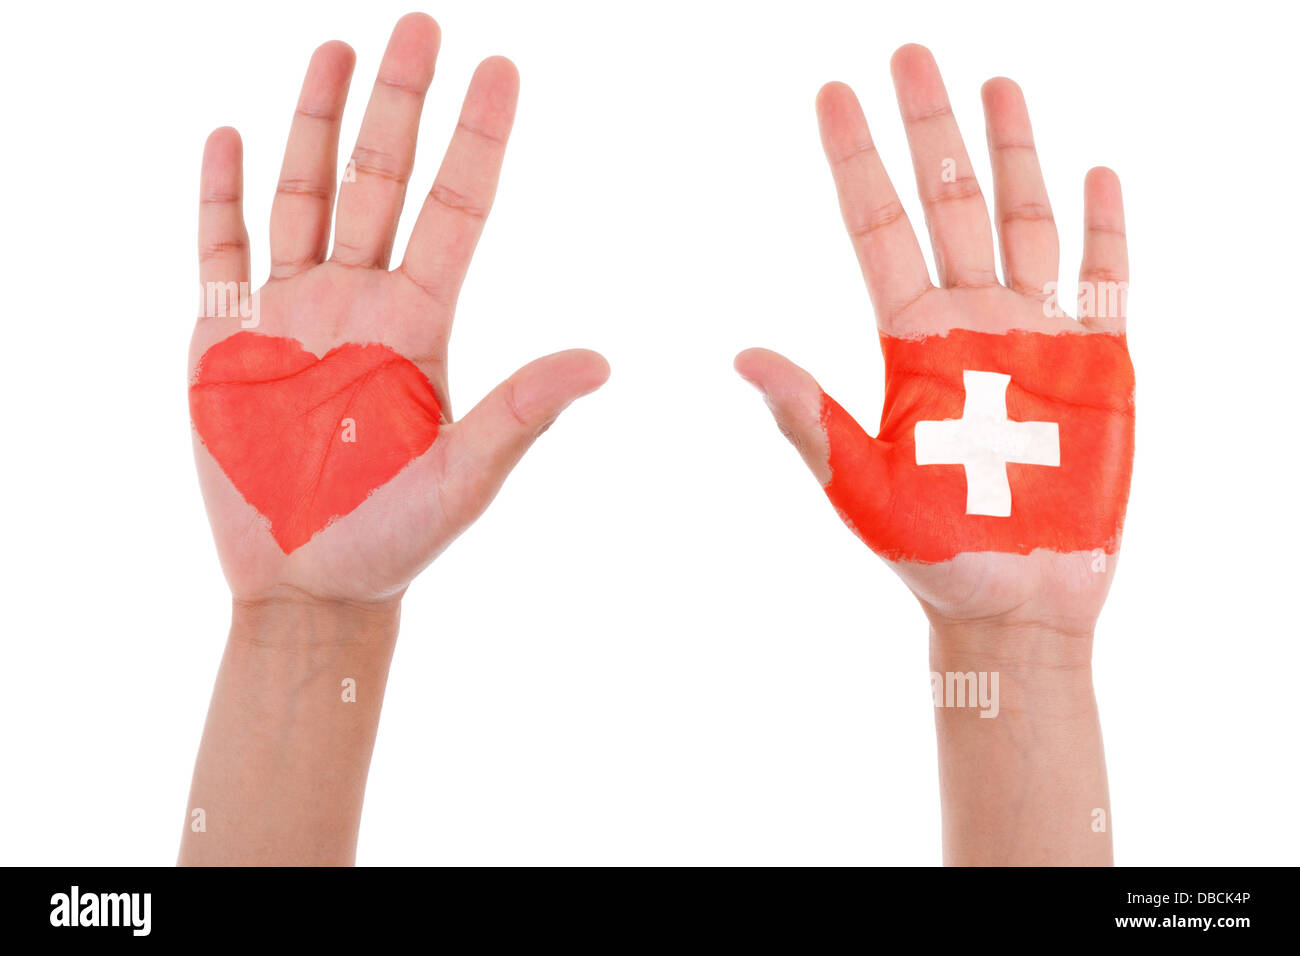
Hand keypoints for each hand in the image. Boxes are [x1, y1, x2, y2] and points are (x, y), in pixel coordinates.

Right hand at [190, 13, 607, 606]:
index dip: (477, 139)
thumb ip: (521, 412)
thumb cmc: (392, 540)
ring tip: (337, 50)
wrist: (306, 585)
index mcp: (419, 325)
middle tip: (421, 24)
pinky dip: (219, 193)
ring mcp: (293, 311)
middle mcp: (360, 302)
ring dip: (317, 123)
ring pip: (304, 194)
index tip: (502, 69)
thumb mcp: (464, 477)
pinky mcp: (226, 336)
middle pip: (382, 182)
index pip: (456, 209)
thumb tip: (605, 361)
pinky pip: (221, 247)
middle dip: (400, 104)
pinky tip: (229, 133)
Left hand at [736, 45, 1132, 644]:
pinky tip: (1093, 174)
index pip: (877, 226)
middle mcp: (971, 322)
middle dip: (931, 128)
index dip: (856, 160)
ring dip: (1013, 153)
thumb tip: (737, 354)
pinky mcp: (1098, 363)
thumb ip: (809, 416)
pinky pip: (1106, 279)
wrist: (1015, 603)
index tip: (832, 92)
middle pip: (949, 202)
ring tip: (997, 84)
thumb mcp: (860, 485)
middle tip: (910, 51)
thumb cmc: (931, 553)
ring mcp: (1037, 335)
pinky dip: (1104, 227)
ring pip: (1024, 220)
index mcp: (911, 342)